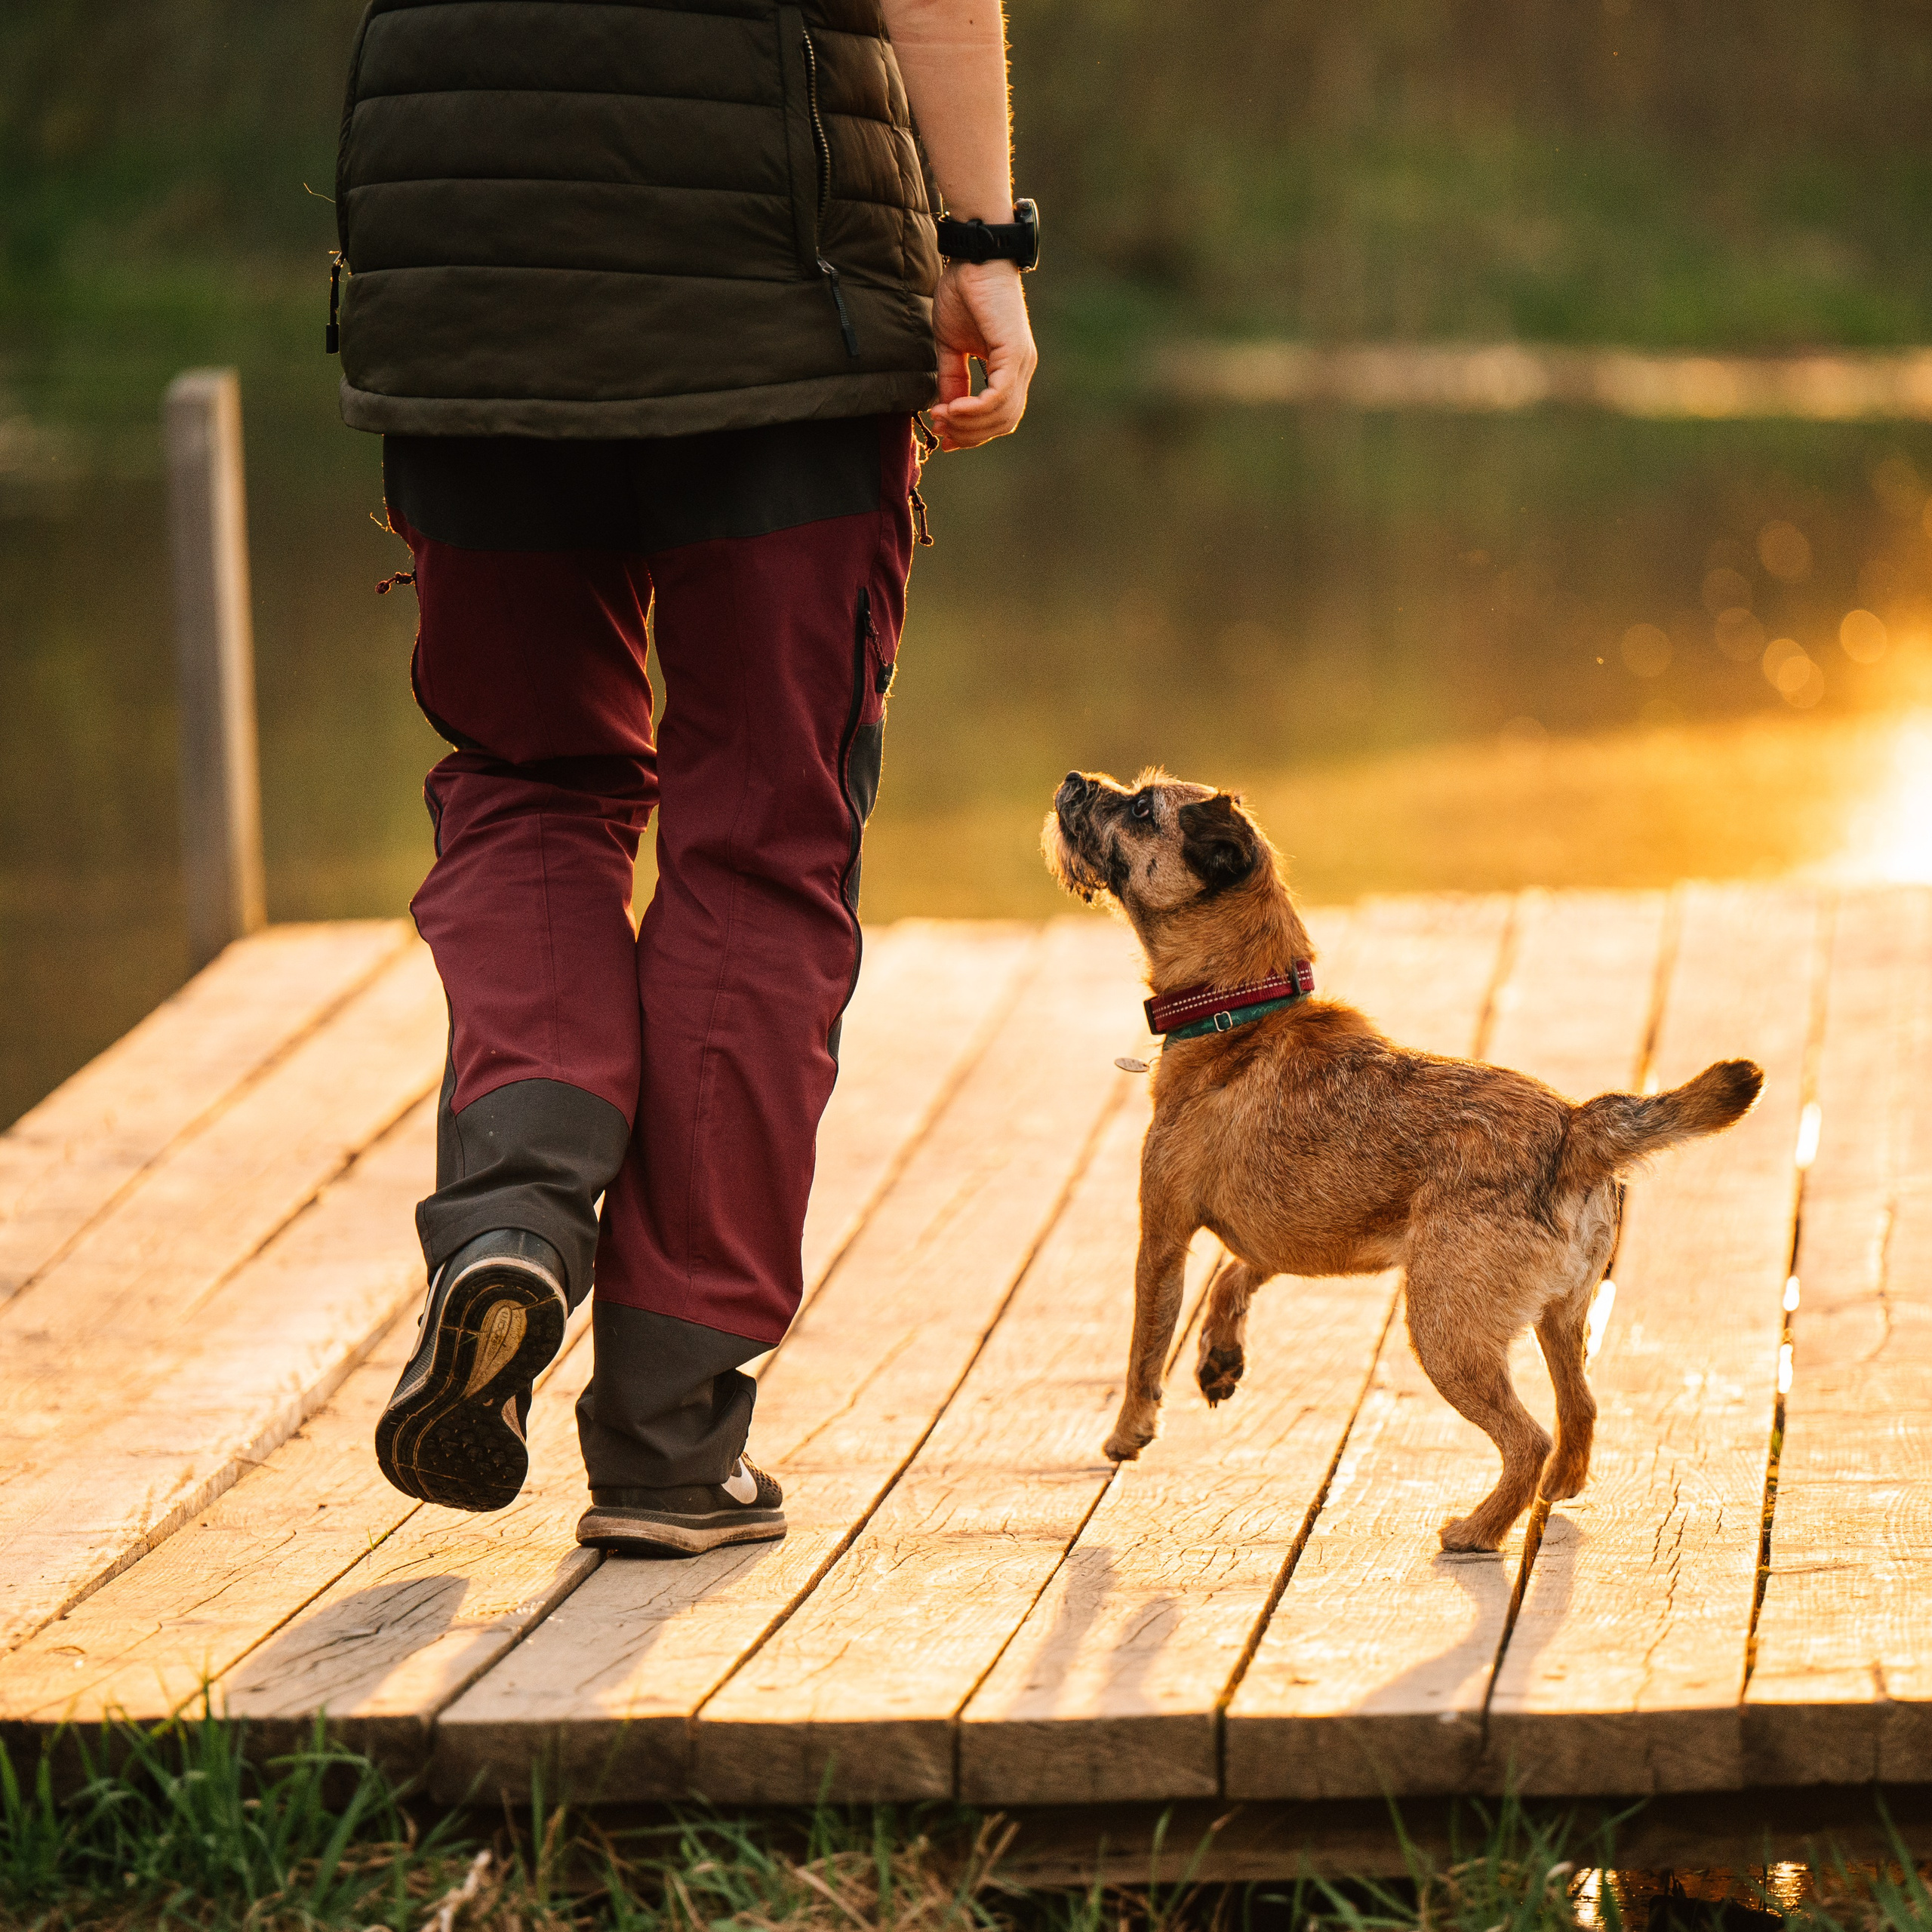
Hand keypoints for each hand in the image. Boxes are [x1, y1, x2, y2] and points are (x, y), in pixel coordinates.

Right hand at [927, 259, 1036, 450]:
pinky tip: (954, 408)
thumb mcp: (951, 345)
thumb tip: (945, 410)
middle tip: (940, 427)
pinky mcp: (1014, 353)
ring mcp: (1021, 362)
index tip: (943, 434)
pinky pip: (999, 396)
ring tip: (943, 416)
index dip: (972, 432)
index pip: (999, 416)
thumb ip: (951, 378)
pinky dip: (976, 409)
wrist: (973, 256)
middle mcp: (1021, 368)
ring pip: (1002, 415)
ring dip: (969, 424)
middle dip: (969, 433)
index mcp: (1009, 367)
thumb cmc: (962, 292)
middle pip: (1003, 423)